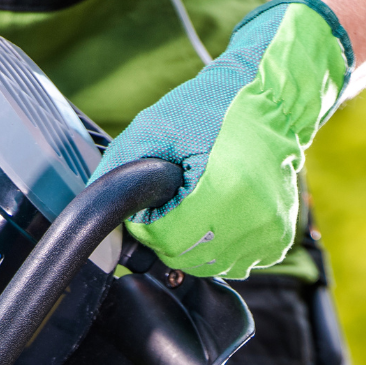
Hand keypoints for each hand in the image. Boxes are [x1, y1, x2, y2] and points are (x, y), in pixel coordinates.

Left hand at [93, 0, 351, 277]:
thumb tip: (89, 208)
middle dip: (168, 234)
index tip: (155, 199)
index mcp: (219, 191)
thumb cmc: (212, 107)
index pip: (163, 239)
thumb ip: (116, 169)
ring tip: (200, 201)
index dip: (148, 223)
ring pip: (207, 266)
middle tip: (178, 196)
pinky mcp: (277, 239)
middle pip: (184, 258)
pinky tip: (221, 212)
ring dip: (193, 243)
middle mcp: (248, 218)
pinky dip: (220, 245)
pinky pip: (235, 263)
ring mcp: (266, 233)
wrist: (271, 98)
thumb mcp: (153, 128)